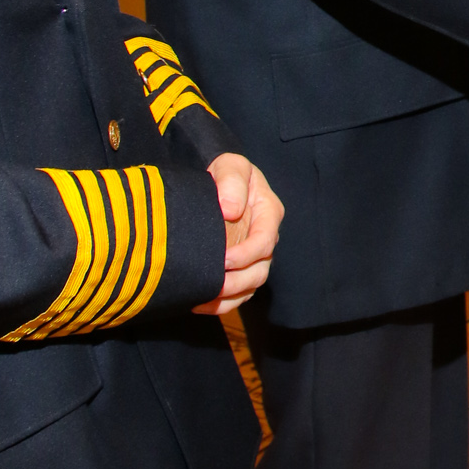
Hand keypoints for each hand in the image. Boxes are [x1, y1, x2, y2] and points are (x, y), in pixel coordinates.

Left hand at [195, 152, 284, 312]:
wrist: (215, 183)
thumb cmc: (225, 173)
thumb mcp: (231, 165)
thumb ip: (231, 182)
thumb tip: (230, 210)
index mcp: (269, 214)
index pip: (265, 241)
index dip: (247, 254)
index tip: (223, 259)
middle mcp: (265, 238)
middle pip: (259, 270)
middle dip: (236, 282)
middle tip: (213, 285)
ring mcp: (254, 257)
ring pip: (249, 287)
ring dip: (228, 297)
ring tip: (203, 298)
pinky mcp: (240, 269)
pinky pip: (237, 294)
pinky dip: (221, 303)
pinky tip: (199, 303)